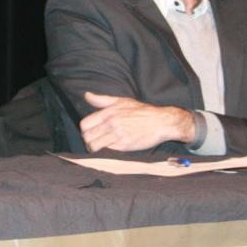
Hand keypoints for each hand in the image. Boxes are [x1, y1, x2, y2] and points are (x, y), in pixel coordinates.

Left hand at [79, 91, 195, 151]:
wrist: (161, 122)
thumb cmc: (141, 111)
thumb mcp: (121, 101)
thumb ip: (102, 100)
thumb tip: (86, 95)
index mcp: (108, 113)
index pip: (84, 124)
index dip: (84, 130)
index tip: (90, 132)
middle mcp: (111, 124)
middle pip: (87, 136)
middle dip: (88, 140)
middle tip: (93, 141)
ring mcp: (118, 135)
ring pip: (94, 146)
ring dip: (94, 148)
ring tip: (98, 147)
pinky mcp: (125, 146)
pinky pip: (107, 151)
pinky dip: (105, 151)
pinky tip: (110, 148)